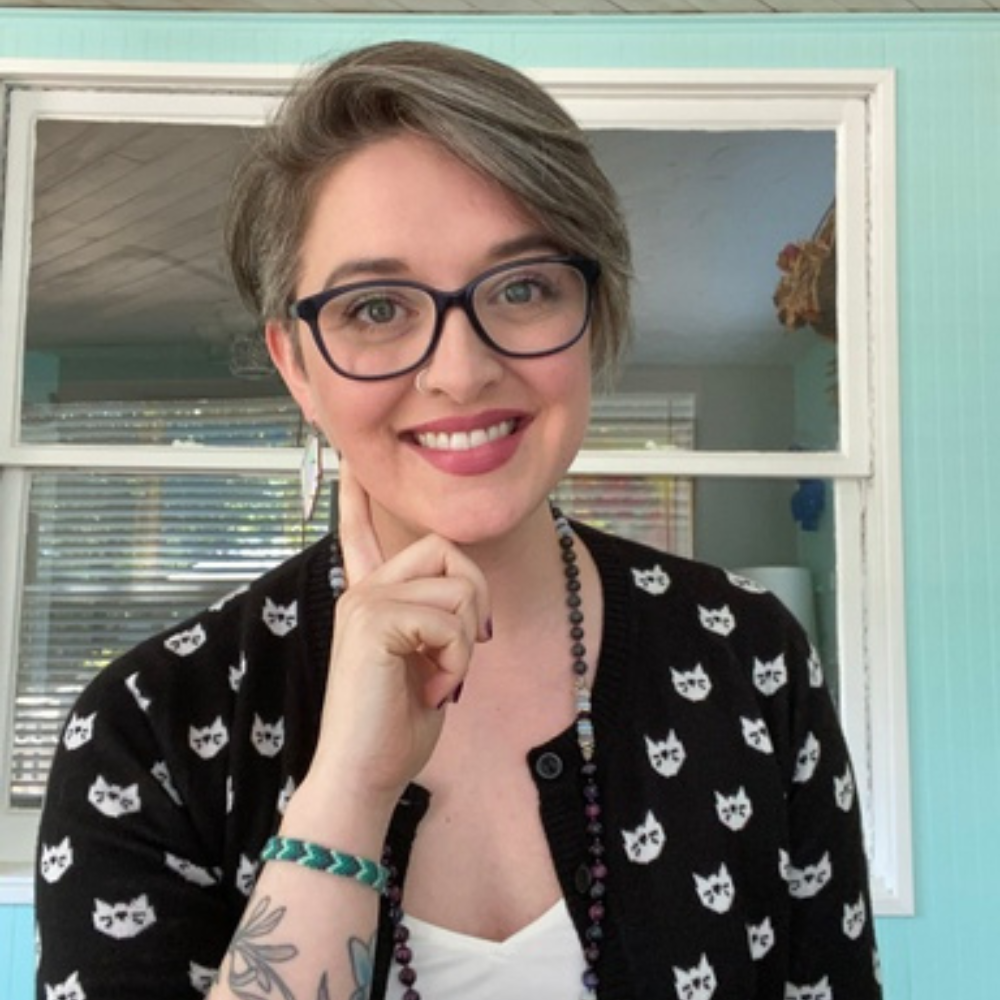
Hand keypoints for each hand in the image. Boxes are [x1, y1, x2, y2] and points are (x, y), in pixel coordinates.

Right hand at [307, 458, 491, 811]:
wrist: (364, 776)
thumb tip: (464, 600)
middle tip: (459, 653)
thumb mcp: (424, 665)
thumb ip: (435, 624)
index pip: (362, 533)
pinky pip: (450, 621)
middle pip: (446, 549)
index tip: (351, 462)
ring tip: (437, 681)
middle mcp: (363, 591)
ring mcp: (365, 601)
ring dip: (465, 644)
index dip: (359, 497)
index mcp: (371, 600)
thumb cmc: (394, 729)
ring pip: (458, 585)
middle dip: (475, 598)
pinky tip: (432, 690)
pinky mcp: (373, 620)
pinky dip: (457, 661)